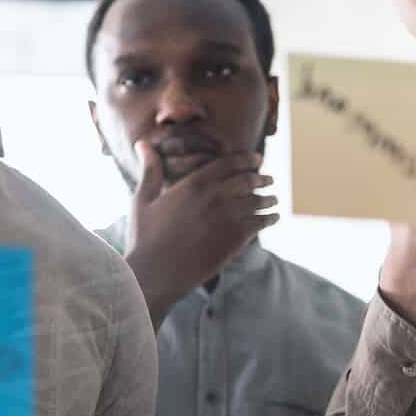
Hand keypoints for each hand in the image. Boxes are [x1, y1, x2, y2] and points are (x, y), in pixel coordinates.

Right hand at [122, 145, 274, 323]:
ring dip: (268, 199)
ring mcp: (228, 218)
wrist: (155, 273)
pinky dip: (270, 218)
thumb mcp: (143, 199)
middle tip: (269, 179)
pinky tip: (273, 218)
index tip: (257, 159)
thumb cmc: (145, 236)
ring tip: (273, 199)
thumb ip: (150, 169)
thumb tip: (143, 142)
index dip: (246, 159)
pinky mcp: (236, 239)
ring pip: (258, 202)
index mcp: (194, 184)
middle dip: (262, 178)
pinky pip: (260, 223)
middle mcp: (215, 197)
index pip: (230, 163)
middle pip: (248, 180)